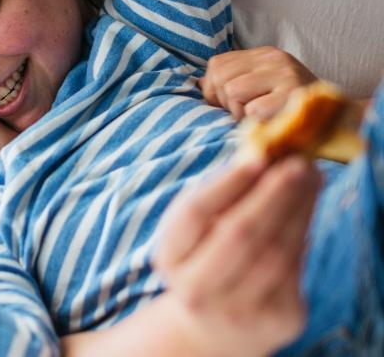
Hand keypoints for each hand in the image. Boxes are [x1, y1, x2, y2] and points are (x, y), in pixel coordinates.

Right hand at [154, 156, 321, 355]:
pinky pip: (295, 268)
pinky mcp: (276, 321)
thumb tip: (268, 153)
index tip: (257, 157)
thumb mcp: (198, 231)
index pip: (193, 215)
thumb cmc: (206, 260)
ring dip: (297, 208)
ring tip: (308, 177)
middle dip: (272, 193)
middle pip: (238, 234)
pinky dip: (304, 230)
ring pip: (275, 251)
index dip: (226, 184)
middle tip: (297, 162)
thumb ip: (223, 195)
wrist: (216, 326)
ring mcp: (236, 311)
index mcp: (169, 259)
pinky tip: (306, 206)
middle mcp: (196, 290)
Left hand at [201, 46, 316, 119]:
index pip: (216, 64)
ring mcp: (285, 75)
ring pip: (232, 91)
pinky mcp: (293, 95)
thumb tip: (199, 84)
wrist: (338, 121)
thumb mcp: (263, 86)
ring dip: (239, 113)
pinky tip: (272, 120)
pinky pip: (252, 111)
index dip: (213, 89)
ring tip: (260, 116)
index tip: (228, 103)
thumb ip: (232, 80)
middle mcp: (275, 59)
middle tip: (245, 112)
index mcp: (265, 54)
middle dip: (225, 102)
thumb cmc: (291, 108)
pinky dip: (257, 122)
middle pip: (221, 78)